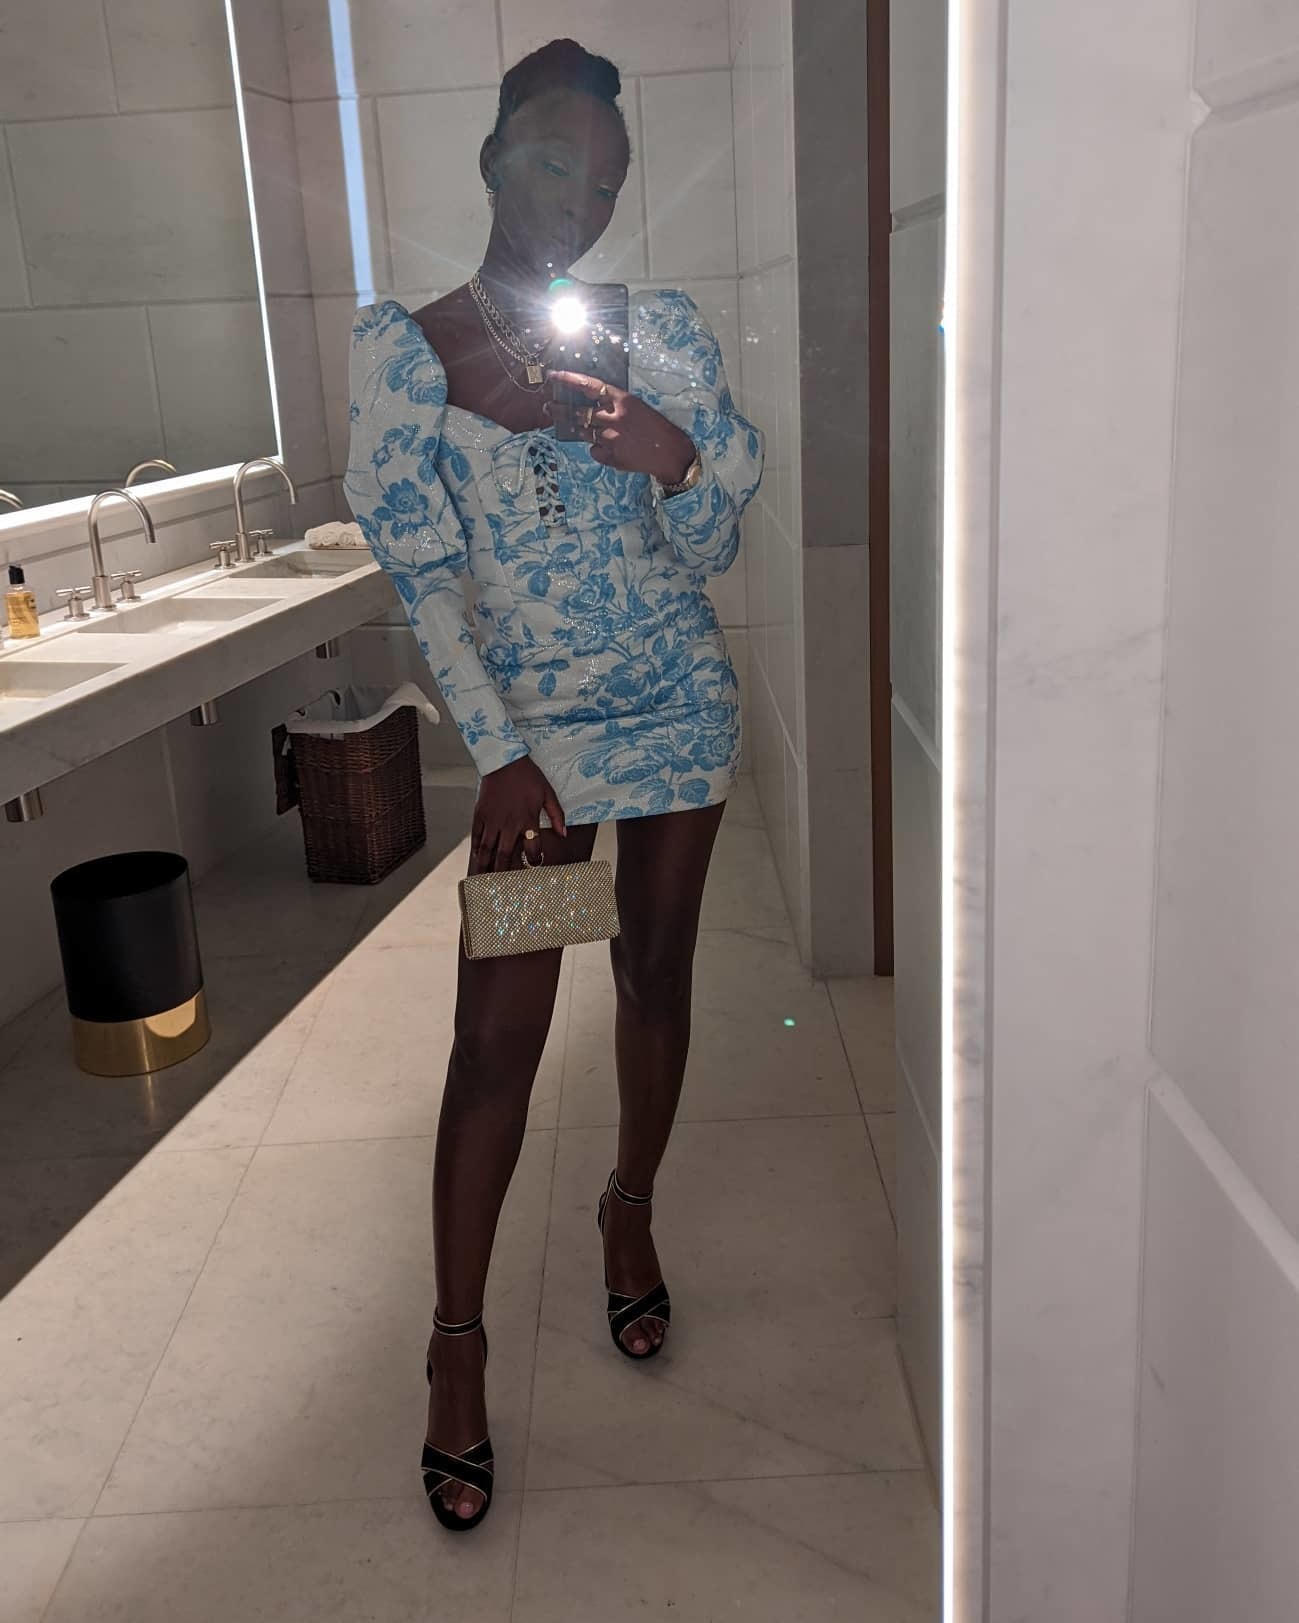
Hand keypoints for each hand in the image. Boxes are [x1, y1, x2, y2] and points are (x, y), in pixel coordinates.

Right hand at [472, 756, 566, 872]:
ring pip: (488, 849)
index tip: (535, 866)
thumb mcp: (548, 793)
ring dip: (487, 865)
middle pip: (505, 854)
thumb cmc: (528, 777)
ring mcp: (492, 820)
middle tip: (503, 884)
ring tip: (485, 877)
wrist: (504, 760)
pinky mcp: (480, 814)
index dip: (534, 860)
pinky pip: (477, 835)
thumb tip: (564, 834)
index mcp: (527, 819)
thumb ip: (557, 815)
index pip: (532, 848)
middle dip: (504, 871)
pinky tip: (478, 857)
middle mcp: (509, 823)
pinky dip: (477, 848)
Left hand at [547, 371, 695, 483]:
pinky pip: (595, 451)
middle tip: (549, 407)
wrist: (670, 452)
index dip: (569, 380)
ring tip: (589, 430)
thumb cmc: (654, 427)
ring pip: (584, 433)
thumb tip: (588, 409)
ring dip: (581, 431)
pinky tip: (613, 449)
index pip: (589, 386)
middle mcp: (614, 417)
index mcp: (623, 399)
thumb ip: (612, 405)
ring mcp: (611, 438)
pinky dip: (598, 450)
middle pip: (579, 412)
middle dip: (561, 410)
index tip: (553, 377)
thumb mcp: (636, 407)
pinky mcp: (612, 456)